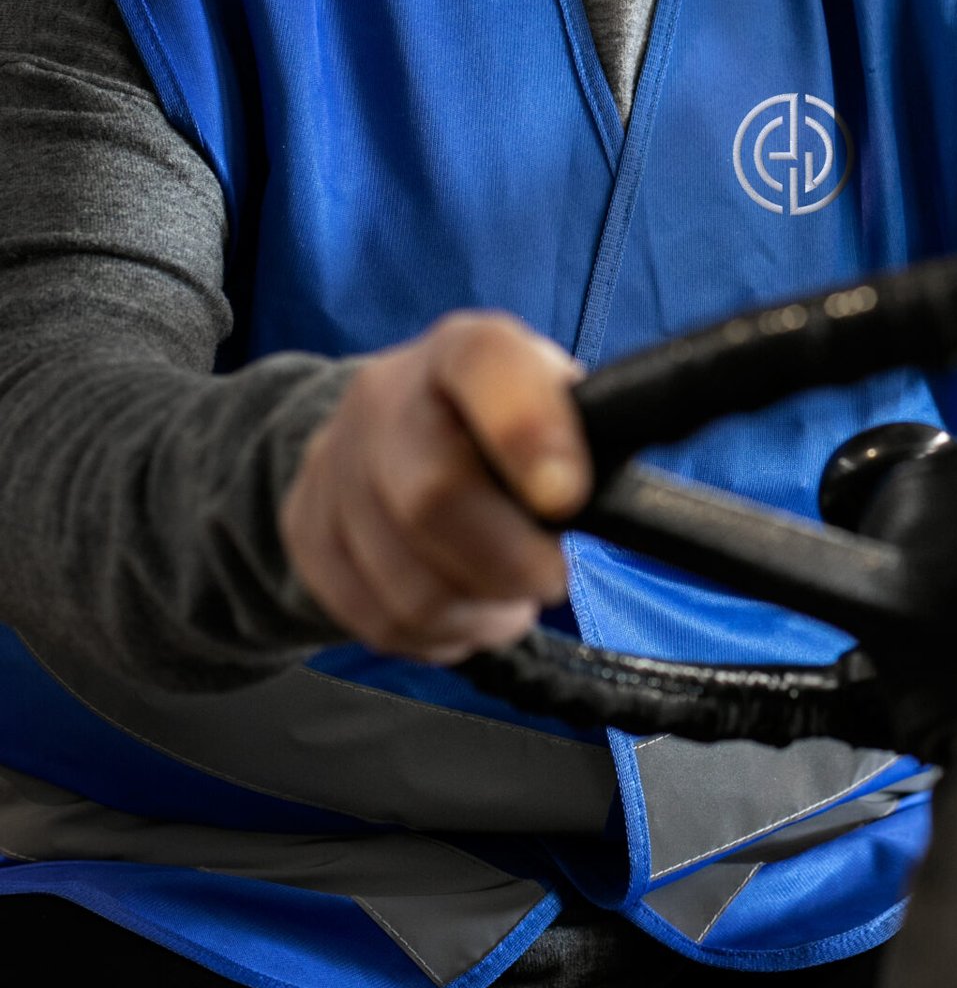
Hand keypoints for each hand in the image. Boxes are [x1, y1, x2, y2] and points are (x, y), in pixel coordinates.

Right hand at [281, 312, 590, 659]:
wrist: (380, 428)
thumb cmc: (495, 420)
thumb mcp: (547, 396)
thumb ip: (583, 433)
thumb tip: (621, 503)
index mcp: (463, 351)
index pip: (485, 366)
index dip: (525, 433)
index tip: (565, 498)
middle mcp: (385, 399)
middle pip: (432, 498)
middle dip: (507, 563)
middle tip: (548, 578)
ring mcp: (333, 468)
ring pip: (405, 584)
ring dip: (476, 613)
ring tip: (506, 599)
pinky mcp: (306, 535)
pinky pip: (375, 620)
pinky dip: (435, 636)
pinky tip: (460, 610)